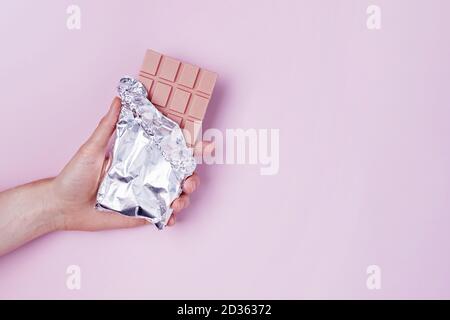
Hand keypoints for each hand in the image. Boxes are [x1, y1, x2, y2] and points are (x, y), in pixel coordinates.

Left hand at [50, 97, 212, 230]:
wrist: (61, 206)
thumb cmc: (74, 175)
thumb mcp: (91, 148)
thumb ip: (107, 126)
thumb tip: (118, 98)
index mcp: (140, 157)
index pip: (170, 150)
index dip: (191, 147)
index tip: (207, 145)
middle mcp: (147, 176)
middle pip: (180, 175)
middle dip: (194, 177)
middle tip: (191, 181)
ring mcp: (146, 196)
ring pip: (176, 195)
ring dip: (185, 198)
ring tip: (179, 201)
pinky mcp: (141, 214)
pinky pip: (162, 216)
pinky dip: (171, 217)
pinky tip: (170, 217)